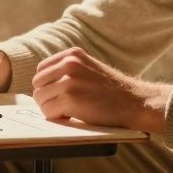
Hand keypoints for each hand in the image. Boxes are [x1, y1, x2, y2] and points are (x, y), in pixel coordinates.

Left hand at [31, 48, 169, 132]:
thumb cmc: (113, 91)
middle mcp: (69, 63)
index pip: (41, 69)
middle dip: (47, 98)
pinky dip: (57, 118)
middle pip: (37, 84)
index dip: (48, 86)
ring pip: (40, 98)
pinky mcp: (70, 99)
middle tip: (64, 106)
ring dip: (52, 109)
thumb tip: (43, 84)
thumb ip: (68, 70)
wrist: (135, 102)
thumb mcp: (90, 69)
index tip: (59, 95)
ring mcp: (68, 81)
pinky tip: (73, 116)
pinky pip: (48, 112)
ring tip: (70, 111)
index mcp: (72, 55)